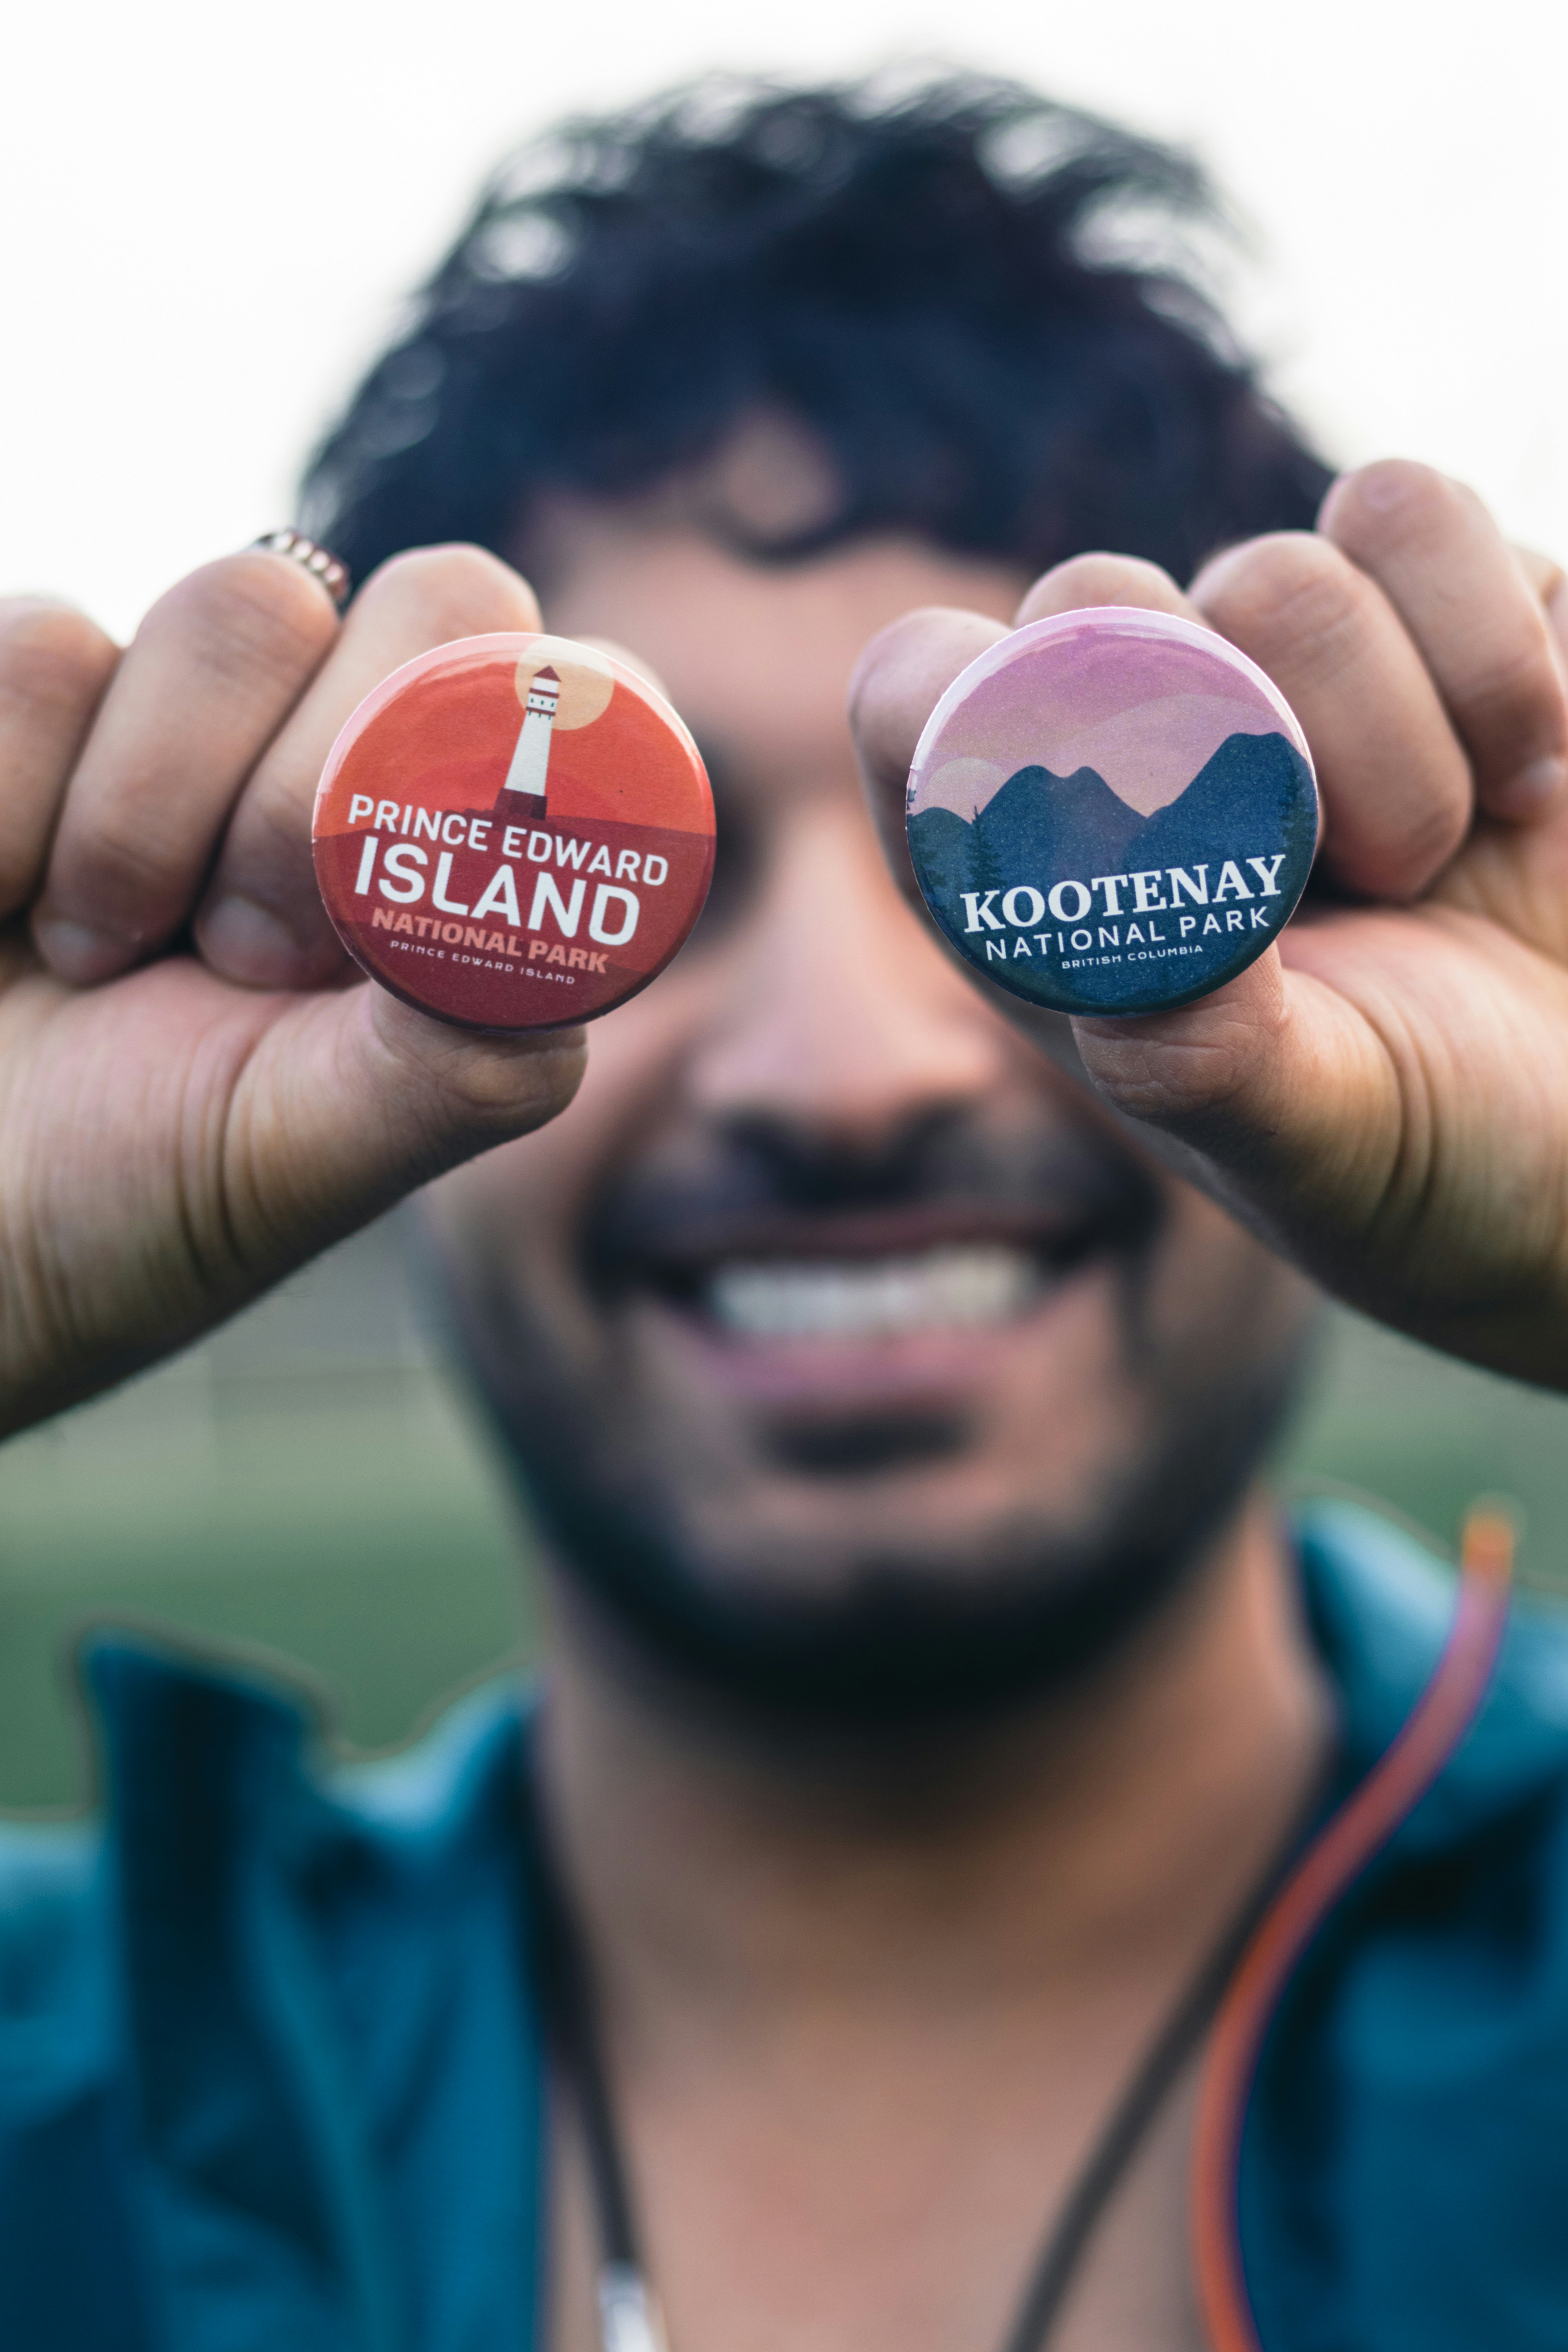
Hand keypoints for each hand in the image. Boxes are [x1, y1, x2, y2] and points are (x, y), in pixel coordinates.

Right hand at [0, 545, 582, 1434]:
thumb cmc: (124, 1204)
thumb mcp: (305, 1159)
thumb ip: (457, 1062)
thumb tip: (569, 958)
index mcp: (451, 870)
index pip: (569, 696)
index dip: (510, 755)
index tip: (394, 900)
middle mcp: (346, 757)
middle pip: (438, 599)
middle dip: (327, 794)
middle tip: (242, 956)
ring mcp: (190, 705)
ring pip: (243, 603)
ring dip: (154, 815)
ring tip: (97, 958)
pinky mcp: (32, 691)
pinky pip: (47, 644)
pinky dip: (9, 809)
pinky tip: (1, 913)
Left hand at [851, 462, 1567, 1388]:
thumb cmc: (1427, 1158)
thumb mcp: (1314, 1146)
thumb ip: (1210, 1063)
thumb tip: (1148, 963)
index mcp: (1044, 879)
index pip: (915, 702)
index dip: (970, 703)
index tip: (1106, 786)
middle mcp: (1139, 755)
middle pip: (1098, 595)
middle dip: (1238, 733)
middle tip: (1348, 878)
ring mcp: (1287, 674)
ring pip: (1286, 562)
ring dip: (1391, 721)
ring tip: (1434, 860)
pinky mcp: (1434, 614)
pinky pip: (1421, 520)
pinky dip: (1498, 651)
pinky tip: (1528, 779)